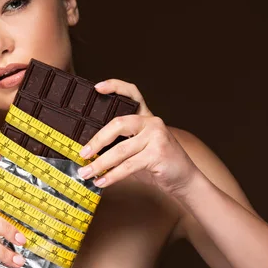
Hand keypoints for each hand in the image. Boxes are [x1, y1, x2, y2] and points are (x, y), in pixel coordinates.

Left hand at [76, 79, 198, 195]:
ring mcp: (156, 136)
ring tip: (86, 173)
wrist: (184, 179)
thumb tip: (90, 150)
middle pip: (118, 123)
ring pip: (120, 150)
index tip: (97, 88)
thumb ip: (121, 142)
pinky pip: (128, 165)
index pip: (132, 93)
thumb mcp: (139, 147)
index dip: (115, 86)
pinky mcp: (158, 153)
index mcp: (145, 116)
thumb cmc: (156, 163)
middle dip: (97, 140)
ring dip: (100, 164)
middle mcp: (151, 122)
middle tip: (83, 154)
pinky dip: (112, 176)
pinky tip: (102, 181)